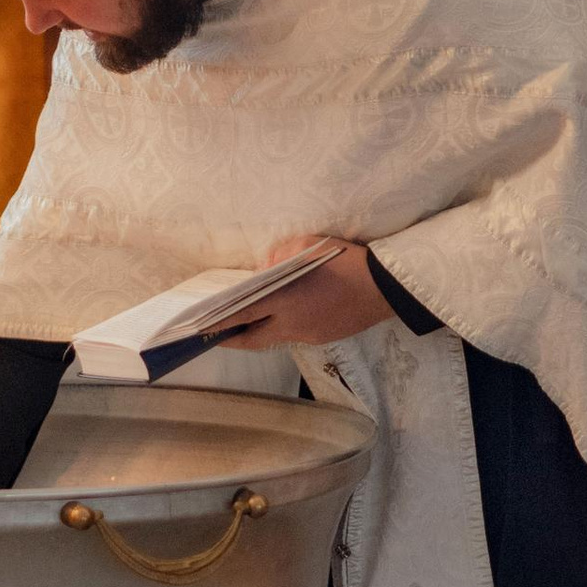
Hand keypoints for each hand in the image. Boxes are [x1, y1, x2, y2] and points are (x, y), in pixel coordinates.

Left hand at [213, 241, 396, 349]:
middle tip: (216, 335)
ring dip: (261, 329)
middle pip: (253, 339)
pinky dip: (286, 324)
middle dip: (232, 339)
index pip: (242, 315)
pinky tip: (290, 312)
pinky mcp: (323, 338)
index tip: (200, 328)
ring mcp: (308, 335)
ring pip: (275, 336)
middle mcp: (292, 324)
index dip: (219, 323)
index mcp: (285, 301)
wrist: (386, 288)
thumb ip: (280, 256)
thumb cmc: (346, 262)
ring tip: (252, 318)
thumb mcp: (310, 246)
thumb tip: (264, 268)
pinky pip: (297, 333)